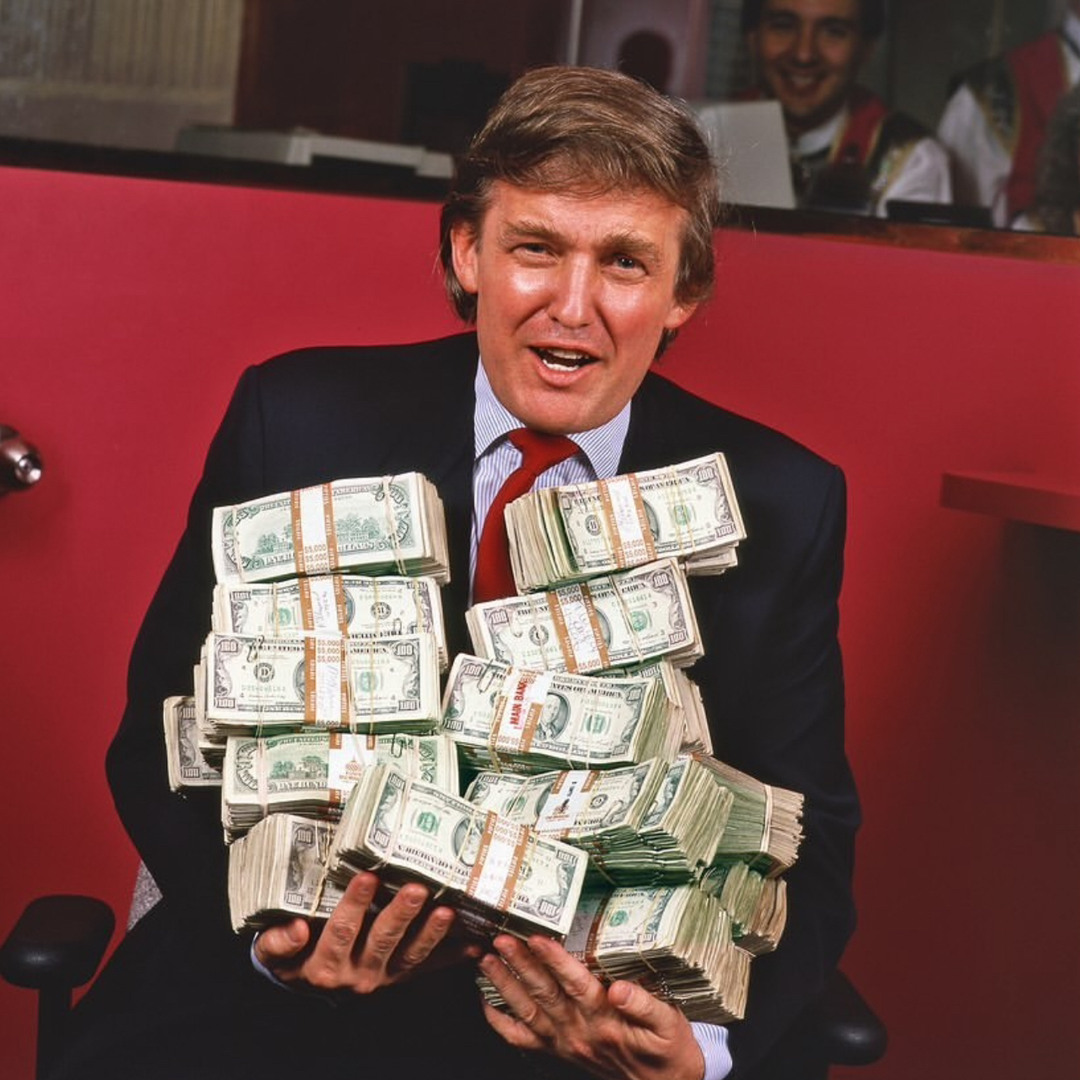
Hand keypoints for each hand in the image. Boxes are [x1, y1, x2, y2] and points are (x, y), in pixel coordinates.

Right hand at [254, 871, 480, 993]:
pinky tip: (476, 943)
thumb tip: (295, 928)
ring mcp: (384, 977)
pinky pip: (429, 967)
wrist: (308, 986)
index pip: (341, 932)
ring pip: (411, 955)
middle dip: (400, 914)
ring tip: (447, 911)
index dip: (354, 905)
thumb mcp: (273, 953)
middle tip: (416, 888)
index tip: (366, 877)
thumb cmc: (291, 957)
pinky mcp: (402, 976)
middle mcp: (357, 974)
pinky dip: (454, 956)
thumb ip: (278, 941)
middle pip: (381, 941)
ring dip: (431, 933)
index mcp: (325, 964)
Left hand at [479, 934, 704, 1079]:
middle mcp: (580, 1032)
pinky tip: (486, 1001)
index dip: (555, 960)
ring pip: (529, 1012)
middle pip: (545, 994)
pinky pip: (522, 1040)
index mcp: (606, 1020)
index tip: (537, 938)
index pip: (576, 984)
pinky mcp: (557, 1051)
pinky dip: (500, 1022)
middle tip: (501, 940)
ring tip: (487, 960)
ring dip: (505, 986)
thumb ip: (644, 1004)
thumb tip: (619, 988)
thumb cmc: (667, 1046)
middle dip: (521, 965)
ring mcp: (565, 1044)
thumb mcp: (668, 1022)